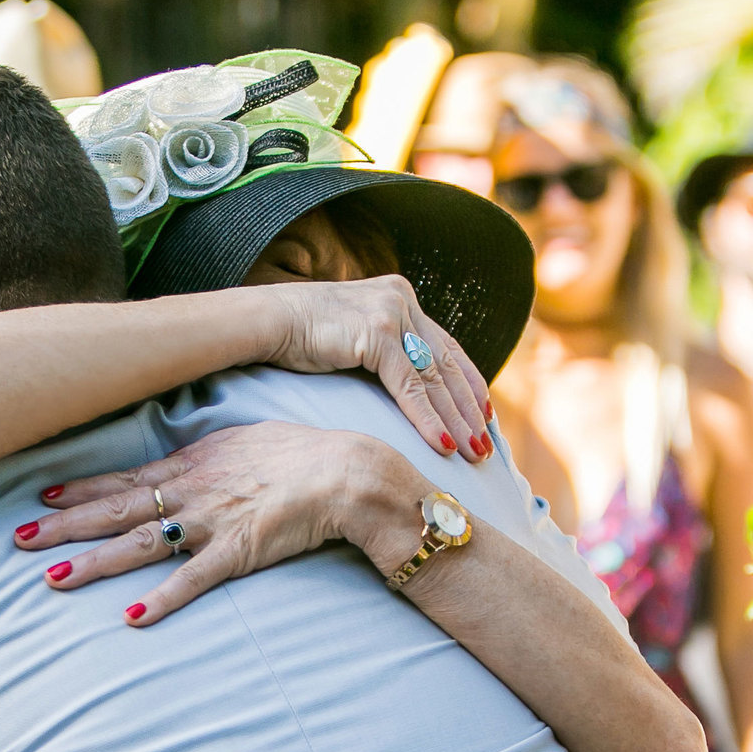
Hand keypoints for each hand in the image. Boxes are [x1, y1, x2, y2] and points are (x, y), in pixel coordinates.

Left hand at [21, 424, 417, 625]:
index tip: (40, 497)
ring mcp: (210, 523)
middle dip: (63, 527)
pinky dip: (162, 599)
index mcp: (191, 464)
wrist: (343, 471)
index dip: (79, 491)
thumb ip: (207, 456)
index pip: (122, 480)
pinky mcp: (237, 553)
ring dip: (93, 564)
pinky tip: (132, 617)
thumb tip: (182, 463)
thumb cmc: (300, 453)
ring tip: (52, 580)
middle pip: (114, 512)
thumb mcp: (242, 440)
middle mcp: (190, 492)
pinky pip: (192, 580)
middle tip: (18, 541)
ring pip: (138, 546)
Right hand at [269, 276, 494, 464]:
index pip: (446, 346)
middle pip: (448, 364)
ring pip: (435, 378)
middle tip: (486, 446)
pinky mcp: (379, 333)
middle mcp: (404, 300)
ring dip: (458, 420)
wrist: (266, 321)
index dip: (469, 383)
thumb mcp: (352, 338)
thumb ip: (382, 350)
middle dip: (470, 410)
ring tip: (475, 453)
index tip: (486, 415)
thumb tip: (403, 383)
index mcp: (400, 297)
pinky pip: (410, 386)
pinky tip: (443, 445)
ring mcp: (393, 313)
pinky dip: (428, 419)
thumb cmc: (299, 337)